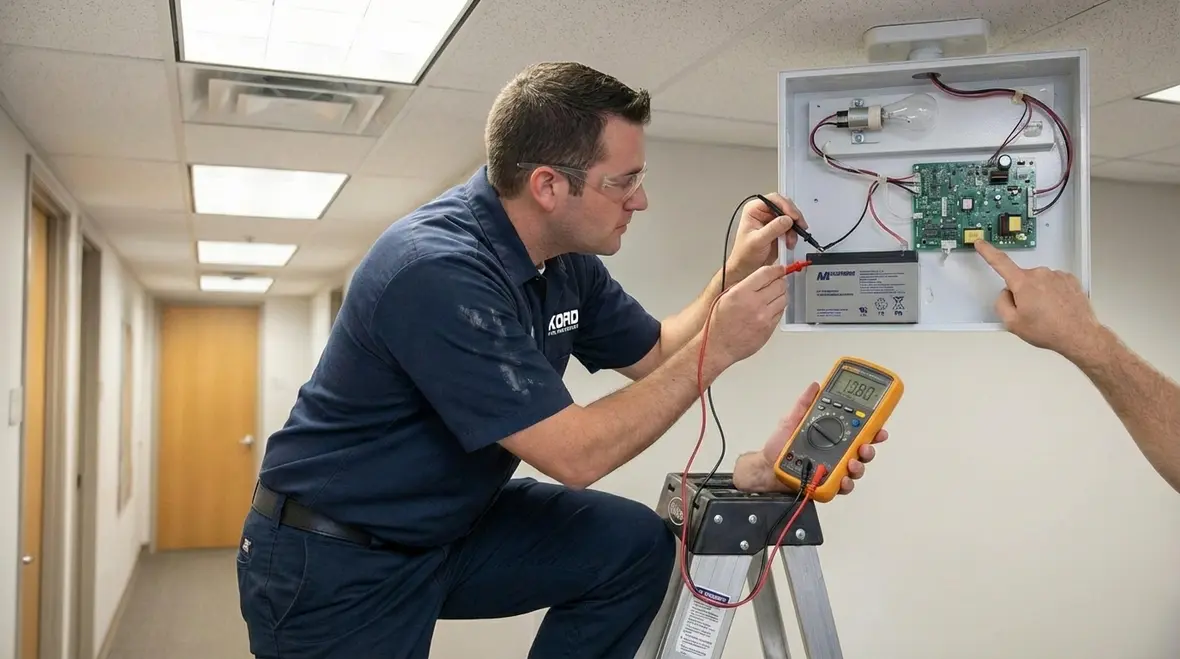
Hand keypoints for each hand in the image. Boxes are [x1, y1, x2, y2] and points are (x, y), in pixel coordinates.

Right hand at [707, 264, 788, 364]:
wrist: (718, 347)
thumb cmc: (717, 324)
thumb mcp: (724, 297)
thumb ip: (742, 285)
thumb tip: (758, 278)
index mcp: (741, 293)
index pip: (767, 274)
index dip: (776, 269)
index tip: (780, 269)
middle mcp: (755, 304)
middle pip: (780, 285)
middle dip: (780, 281)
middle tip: (778, 281)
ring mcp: (764, 317)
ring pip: (784, 298)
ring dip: (780, 295)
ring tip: (773, 295)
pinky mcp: (769, 328)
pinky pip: (781, 313)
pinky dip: (778, 308)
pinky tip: (769, 309)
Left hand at [725, 194, 807, 284]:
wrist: (747, 268)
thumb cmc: (744, 255)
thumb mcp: (758, 241)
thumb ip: (773, 229)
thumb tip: (787, 219)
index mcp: (754, 210)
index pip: (773, 199)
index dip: (786, 206)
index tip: (793, 216)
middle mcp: (763, 213)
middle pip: (785, 206)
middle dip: (794, 217)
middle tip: (799, 226)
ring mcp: (772, 221)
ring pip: (790, 217)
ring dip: (794, 228)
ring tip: (790, 241)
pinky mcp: (779, 230)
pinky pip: (792, 227)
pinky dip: (794, 234)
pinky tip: (789, 243)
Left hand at [760, 382, 887, 494]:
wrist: (766, 467)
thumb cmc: (780, 445)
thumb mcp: (791, 420)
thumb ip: (804, 404)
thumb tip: (815, 385)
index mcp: (832, 436)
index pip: (857, 431)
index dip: (872, 429)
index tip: (879, 427)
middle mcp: (837, 453)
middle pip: (861, 451)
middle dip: (869, 449)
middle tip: (865, 446)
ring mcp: (834, 469)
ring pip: (855, 469)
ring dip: (859, 466)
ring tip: (852, 463)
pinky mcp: (827, 483)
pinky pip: (842, 486)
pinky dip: (845, 484)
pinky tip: (843, 480)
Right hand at [974, 240, 1104, 359]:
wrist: (1079, 334)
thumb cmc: (1049, 330)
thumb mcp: (1013, 323)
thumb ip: (1001, 304)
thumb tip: (1005, 294)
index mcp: (1023, 283)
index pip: (1000, 262)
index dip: (988, 252)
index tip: (981, 243)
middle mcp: (1040, 274)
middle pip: (1021, 280)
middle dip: (1022, 294)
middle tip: (1031, 313)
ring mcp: (1056, 275)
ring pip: (1038, 282)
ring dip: (1039, 294)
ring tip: (1048, 313)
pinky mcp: (1069, 279)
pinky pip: (1053, 283)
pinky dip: (1052, 294)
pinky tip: (1057, 308)